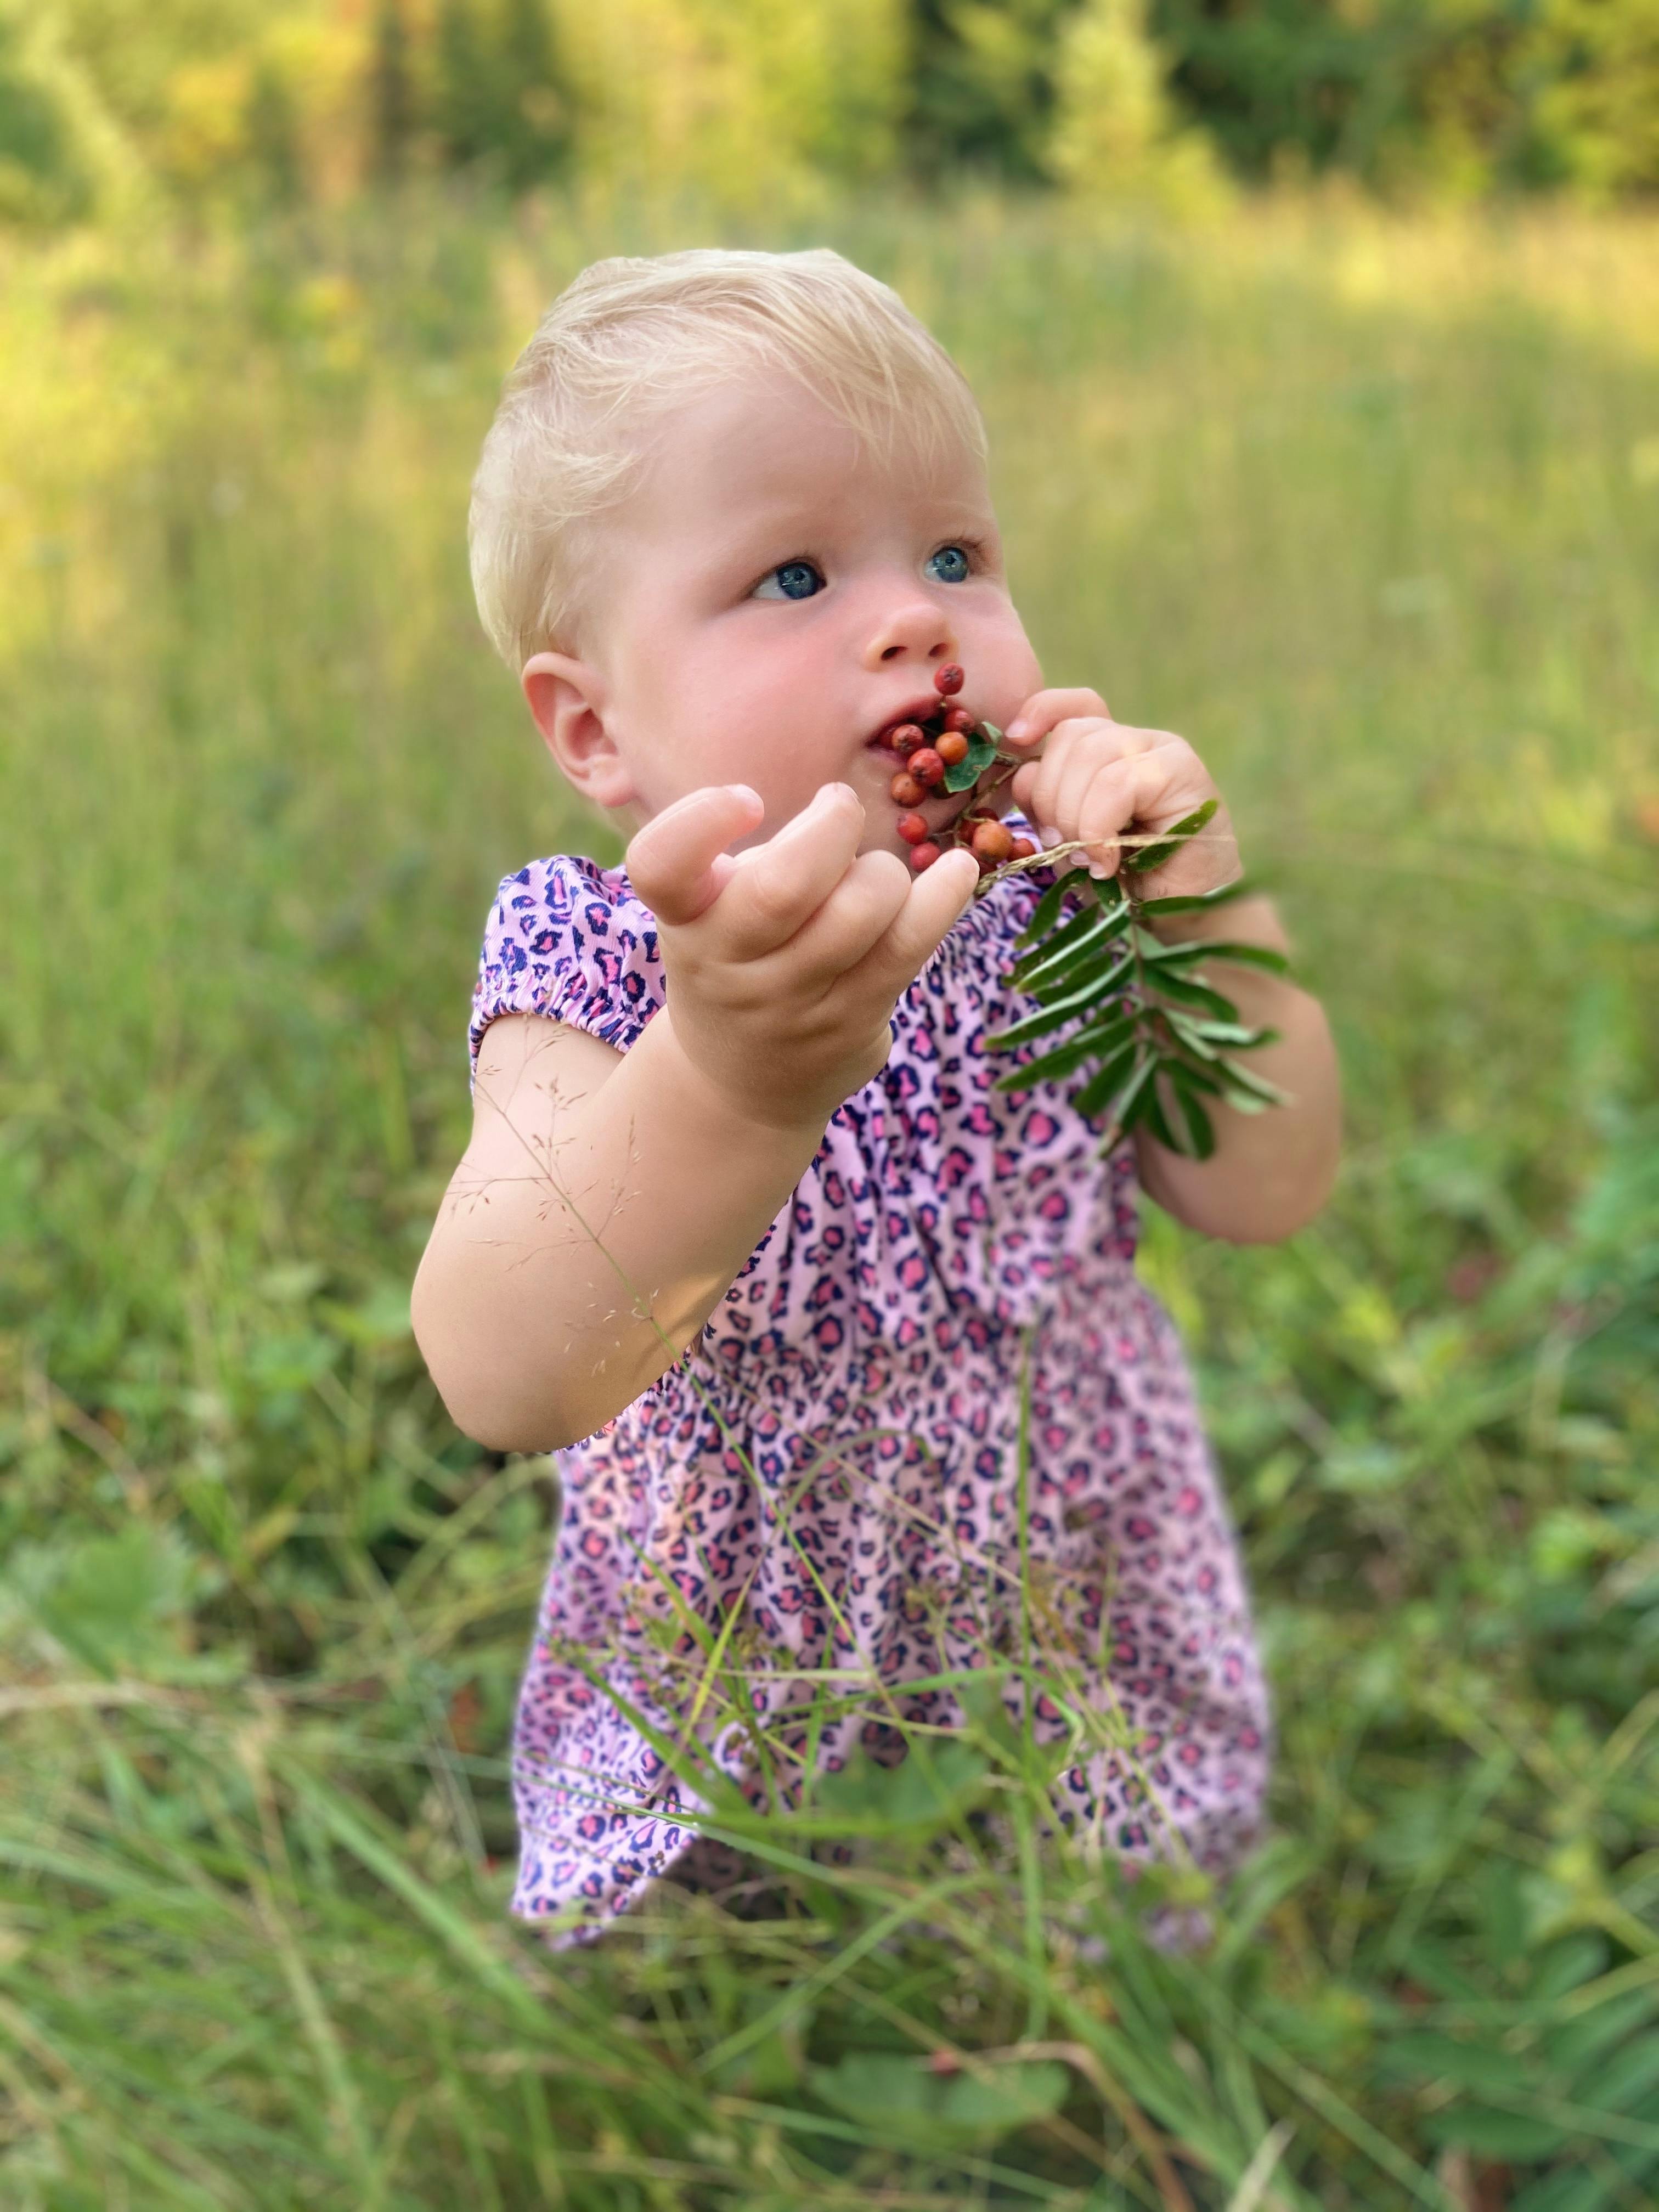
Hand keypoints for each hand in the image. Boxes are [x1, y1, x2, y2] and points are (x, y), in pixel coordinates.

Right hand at [625, 781, 979, 1132]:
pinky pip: (909, 947)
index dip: (702, 820)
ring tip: (877, 875)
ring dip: (884, 871)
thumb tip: (840, 817)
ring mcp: (791, 1003)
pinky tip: (959, 872)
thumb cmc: (738, 962)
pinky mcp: (852, 1022)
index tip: (748, 799)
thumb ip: (754, 864)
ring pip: (860, 911)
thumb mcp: (712, 914)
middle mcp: (727, 966)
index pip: (662, 865)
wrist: (740, 1085)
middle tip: (839, 808)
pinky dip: (943, 897)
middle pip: (786, 885)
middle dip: (833, 825)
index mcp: (684, 919)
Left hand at [1002, 687, 1241, 898]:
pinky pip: (1116, 783)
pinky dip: (1098, 826)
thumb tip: (1023, 777)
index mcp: (1107, 750)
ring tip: (1090, 859)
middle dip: (1049, 796)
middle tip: (1061, 846)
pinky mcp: (1182, 769)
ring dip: (1073, 817)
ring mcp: (1161, 750)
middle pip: (1071, 735)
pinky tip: (1107, 860)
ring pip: (1090, 755)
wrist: (1184, 911)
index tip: (1015, 740)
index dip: (1039, 713)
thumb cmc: (1127, 879)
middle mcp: (1135, 741)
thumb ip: (1044, 804)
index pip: (1070, 708)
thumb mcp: (1068, 841)